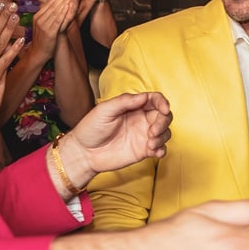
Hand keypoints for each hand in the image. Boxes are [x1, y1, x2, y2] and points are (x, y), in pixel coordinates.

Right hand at [29, 0, 78, 46]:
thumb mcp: (44, 22)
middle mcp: (39, 19)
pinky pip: (57, 21)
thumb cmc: (44, 38)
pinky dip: (63, 13)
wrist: (38, 53)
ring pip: (55, 11)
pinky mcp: (49, 33)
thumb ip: (49, 12)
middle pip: (52, 5)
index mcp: (37, 15)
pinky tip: (69, 8)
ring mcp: (43, 26)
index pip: (49, 2)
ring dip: (64, 3)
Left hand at [57, 90, 171, 187]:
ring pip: (165, 132)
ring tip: (150, 144)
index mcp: (133, 107)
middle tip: (153, 132)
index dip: (162, 102)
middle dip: (163, 122)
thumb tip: (144, 96)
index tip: (164, 109)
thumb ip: (124, 102)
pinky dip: (162, 150)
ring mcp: (143, 135)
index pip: (154, 100)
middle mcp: (141, 119)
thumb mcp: (105, 110)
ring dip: (163, 137)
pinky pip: (160, 148)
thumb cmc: (91, 128)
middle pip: (163, 116)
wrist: (84, 153)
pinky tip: (155, 152)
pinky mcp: (143, 151)